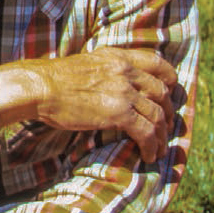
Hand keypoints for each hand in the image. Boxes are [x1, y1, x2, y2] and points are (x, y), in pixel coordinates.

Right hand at [0, 47, 178, 162]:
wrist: (41, 88)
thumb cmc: (54, 80)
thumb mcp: (87, 64)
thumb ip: (106, 71)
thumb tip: (111, 87)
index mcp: (118, 57)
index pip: (156, 62)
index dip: (169, 77)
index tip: (172, 90)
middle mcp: (126, 72)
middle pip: (161, 92)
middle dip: (168, 111)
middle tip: (165, 125)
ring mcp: (124, 92)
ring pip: (157, 115)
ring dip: (162, 134)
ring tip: (160, 148)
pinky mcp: (119, 113)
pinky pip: (146, 132)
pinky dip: (152, 146)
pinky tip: (150, 155)